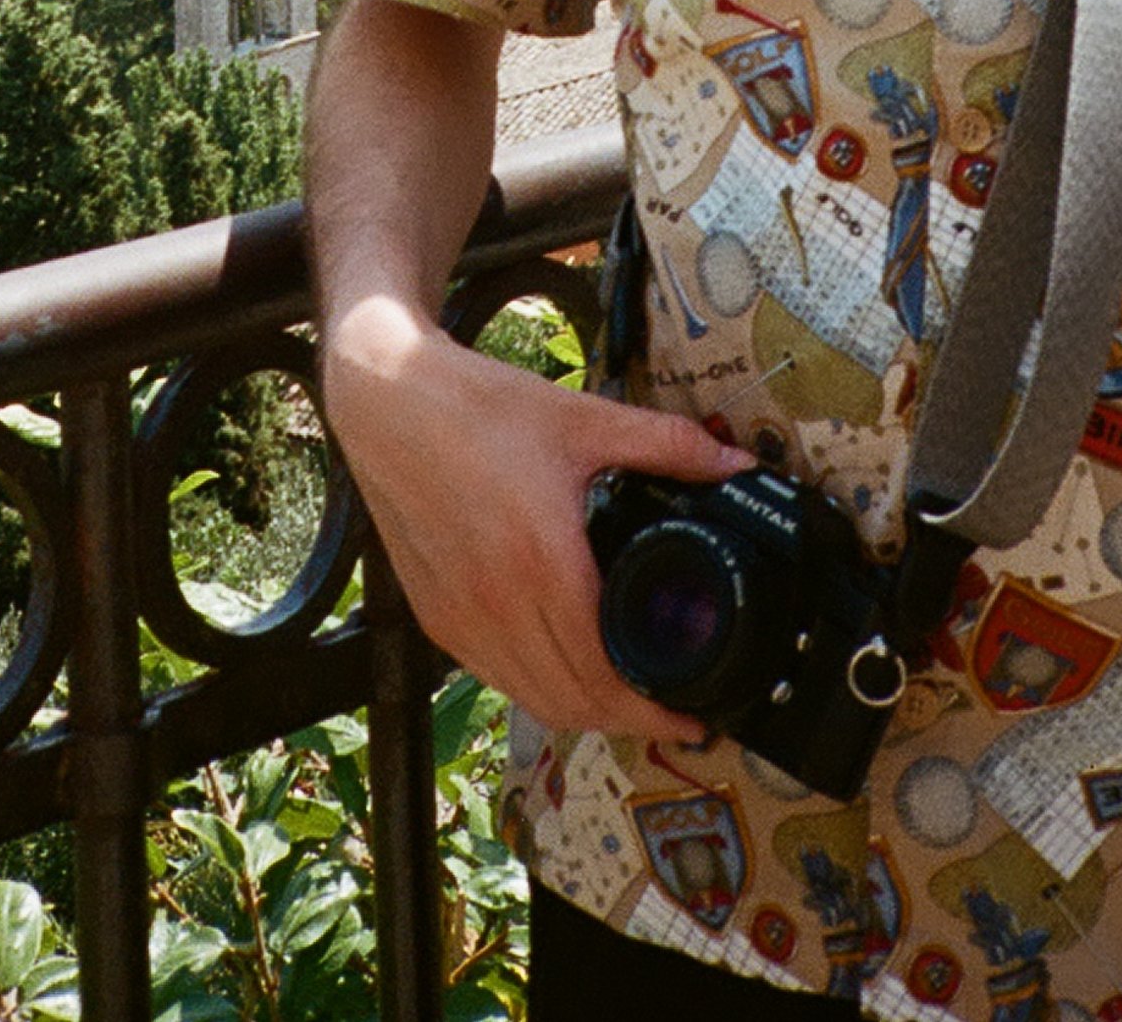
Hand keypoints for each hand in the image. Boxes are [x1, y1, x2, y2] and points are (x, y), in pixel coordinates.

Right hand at [320, 293, 750, 744]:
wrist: (388, 401)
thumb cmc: (481, 408)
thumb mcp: (582, 419)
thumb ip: (665, 444)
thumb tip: (734, 463)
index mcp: (541, 562)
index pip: (604, 676)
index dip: (653, 710)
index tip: (692, 717)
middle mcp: (497, 604)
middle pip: (572, 703)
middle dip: (627, 721)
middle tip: (668, 711)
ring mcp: (460, 618)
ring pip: (531, 701)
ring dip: (582, 713)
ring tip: (623, 698)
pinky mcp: (435, 617)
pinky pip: (496, 678)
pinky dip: (536, 689)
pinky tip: (561, 666)